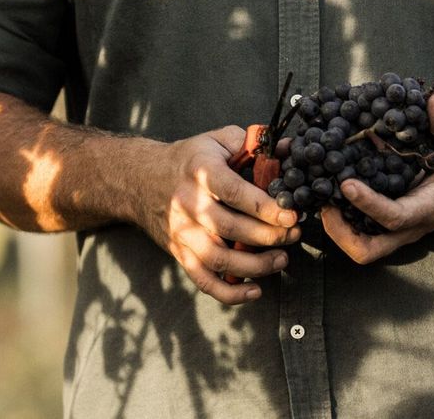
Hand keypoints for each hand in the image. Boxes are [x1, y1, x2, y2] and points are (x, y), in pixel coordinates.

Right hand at [138, 126, 300, 303]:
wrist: (140, 179)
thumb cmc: (187, 160)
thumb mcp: (215, 141)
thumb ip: (252, 143)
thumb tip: (290, 149)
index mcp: (201, 172)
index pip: (234, 192)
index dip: (265, 207)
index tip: (291, 215)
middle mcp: (188, 204)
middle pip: (231, 228)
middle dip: (269, 236)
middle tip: (294, 234)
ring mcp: (182, 232)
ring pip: (219, 259)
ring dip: (255, 265)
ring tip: (281, 259)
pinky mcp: (179, 253)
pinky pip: (203, 280)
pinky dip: (229, 293)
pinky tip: (255, 290)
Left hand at [321, 94, 433, 263]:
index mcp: (428, 207)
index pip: (395, 217)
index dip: (368, 203)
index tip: (345, 183)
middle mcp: (408, 226)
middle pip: (368, 250)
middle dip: (339, 232)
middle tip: (323, 201)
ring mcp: (395, 230)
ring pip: (360, 246)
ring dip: (334, 226)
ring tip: (319, 193)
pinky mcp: (386, 225)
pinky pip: (359, 231)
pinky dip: (339, 217)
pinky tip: (327, 189)